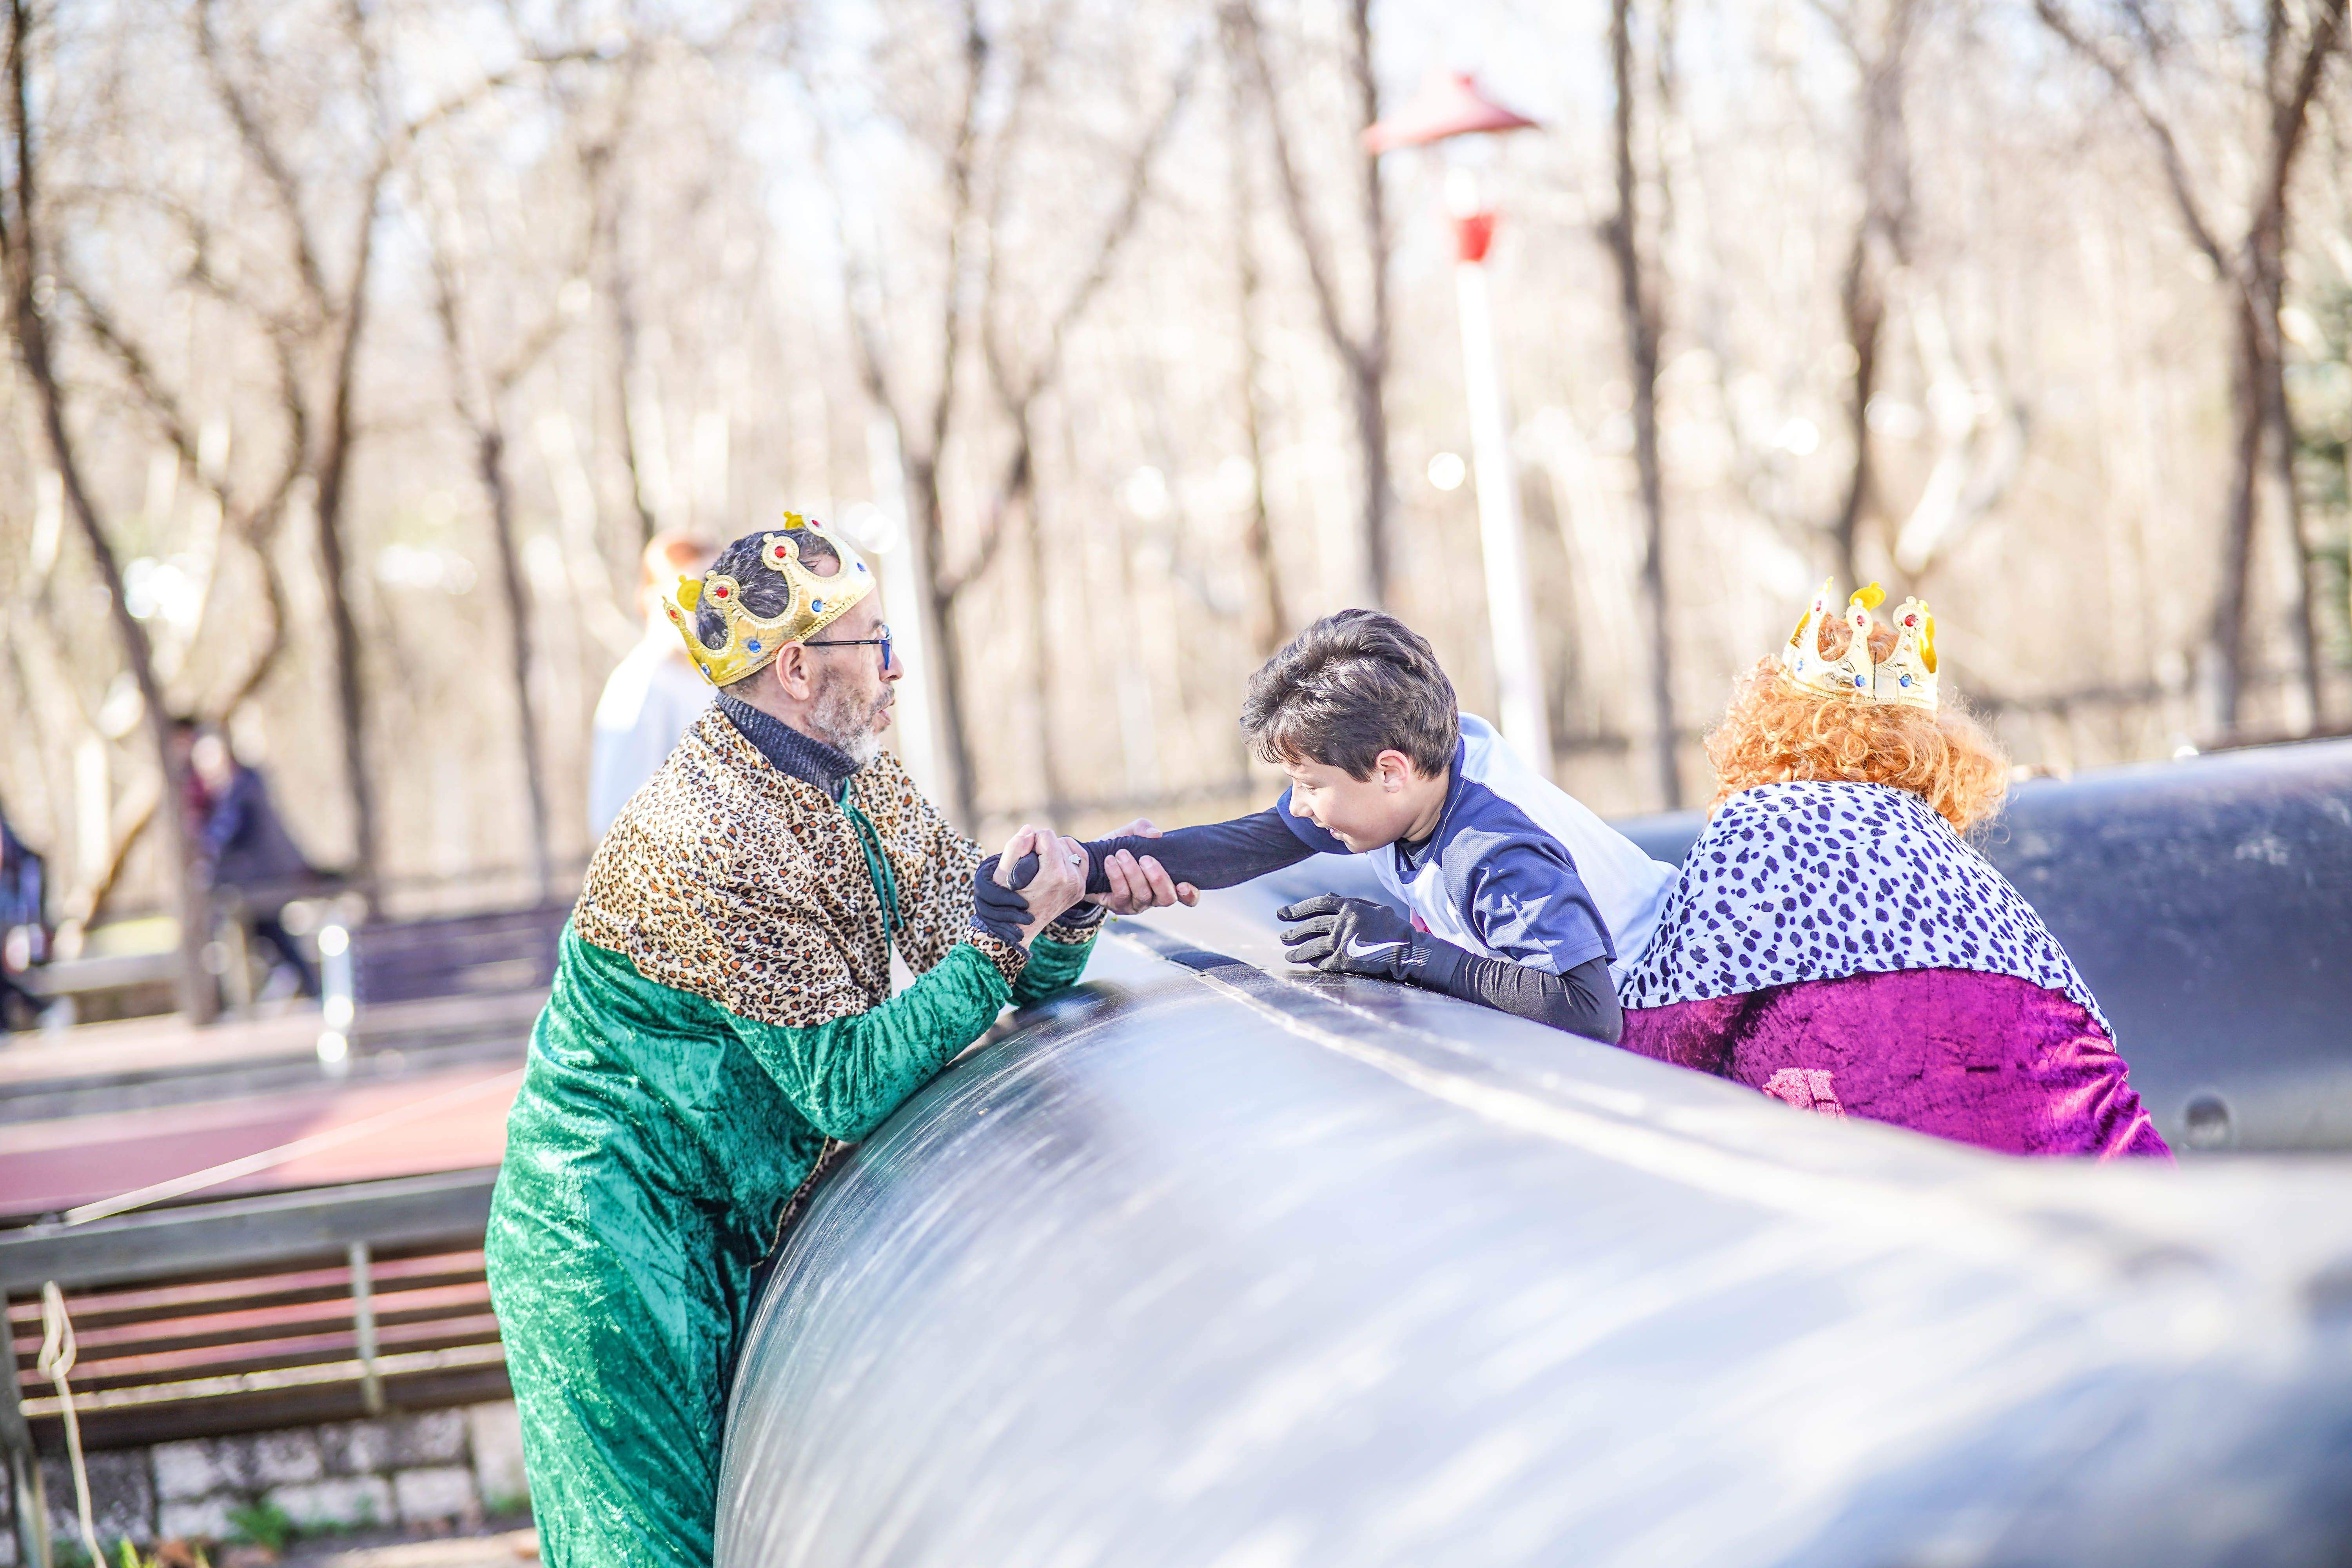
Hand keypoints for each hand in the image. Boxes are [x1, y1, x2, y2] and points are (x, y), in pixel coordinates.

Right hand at [999, 825, 1084, 940]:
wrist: (1019, 927)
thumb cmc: (1007, 900)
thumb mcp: (1003, 874)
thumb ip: (1015, 848)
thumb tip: (1029, 829)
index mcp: (1055, 875)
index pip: (1046, 836)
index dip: (1031, 842)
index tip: (1023, 857)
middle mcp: (1072, 881)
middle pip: (1058, 841)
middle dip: (1043, 847)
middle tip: (1030, 863)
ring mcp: (1079, 886)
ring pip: (1068, 848)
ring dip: (1053, 851)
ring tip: (1040, 865)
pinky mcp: (1081, 889)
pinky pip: (1080, 859)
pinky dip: (1067, 856)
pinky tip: (1054, 862)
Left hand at [1091, 819, 1197, 914]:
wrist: (1088, 858)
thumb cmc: (1118, 846)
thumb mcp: (1130, 833)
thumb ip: (1143, 828)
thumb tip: (1156, 834)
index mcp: (1166, 881)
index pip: (1188, 896)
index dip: (1190, 894)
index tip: (1182, 884)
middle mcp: (1155, 896)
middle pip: (1167, 898)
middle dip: (1158, 878)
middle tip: (1145, 859)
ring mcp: (1137, 904)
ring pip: (1143, 896)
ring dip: (1133, 873)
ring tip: (1122, 854)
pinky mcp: (1118, 906)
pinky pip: (1121, 895)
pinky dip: (1116, 876)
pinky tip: (1109, 861)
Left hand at [1277, 894, 1420, 980]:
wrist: (1406, 951)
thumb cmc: (1392, 928)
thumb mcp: (1373, 908)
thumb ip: (1350, 901)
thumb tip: (1328, 894)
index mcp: (1349, 907)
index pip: (1317, 904)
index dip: (1297, 909)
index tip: (1283, 913)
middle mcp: (1341, 923)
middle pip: (1310, 927)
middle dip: (1294, 933)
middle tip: (1283, 938)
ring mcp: (1341, 942)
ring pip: (1311, 947)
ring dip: (1297, 952)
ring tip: (1288, 956)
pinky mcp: (1343, 961)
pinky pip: (1322, 962)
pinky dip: (1314, 963)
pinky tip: (1309, 964)